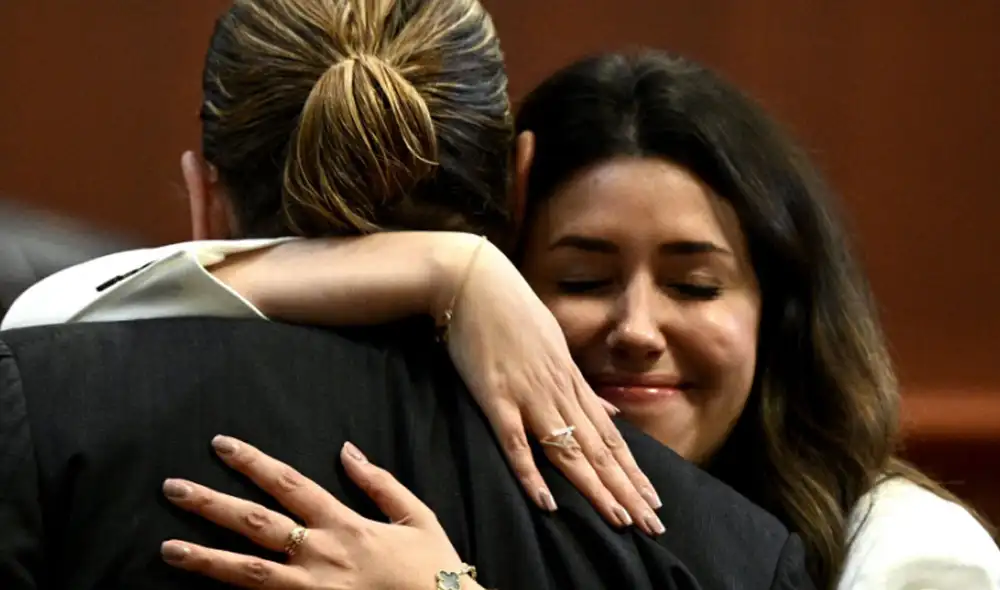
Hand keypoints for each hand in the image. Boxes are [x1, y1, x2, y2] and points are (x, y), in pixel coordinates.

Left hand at [160, 436, 482, 589]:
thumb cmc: (433, 569)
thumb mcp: (415, 516)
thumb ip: (379, 482)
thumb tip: (346, 449)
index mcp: (345, 524)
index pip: (289, 484)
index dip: (253, 462)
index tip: (221, 445)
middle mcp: (321, 554)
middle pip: (255, 524)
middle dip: (211, 504)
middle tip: (172, 488)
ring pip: (247, 573)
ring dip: (205, 558)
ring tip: (168, 548)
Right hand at [437, 239, 663, 534]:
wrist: (474, 281)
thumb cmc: (513, 312)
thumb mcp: (557, 344)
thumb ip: (582, 384)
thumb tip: (611, 412)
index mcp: (572, 381)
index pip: (610, 437)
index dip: (633, 472)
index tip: (654, 502)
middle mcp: (558, 392)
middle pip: (598, 450)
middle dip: (627, 490)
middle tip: (653, 526)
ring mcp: (529, 395)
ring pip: (568, 450)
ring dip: (595, 488)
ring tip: (619, 520)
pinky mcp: (495, 397)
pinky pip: (514, 442)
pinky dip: (530, 473)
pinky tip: (545, 502)